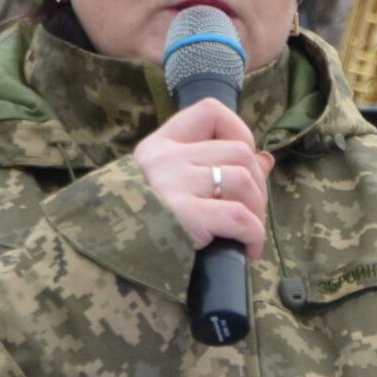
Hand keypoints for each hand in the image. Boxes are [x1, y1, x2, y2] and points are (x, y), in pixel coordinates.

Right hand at [133, 99, 272, 259]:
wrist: (111, 265)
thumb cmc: (147, 228)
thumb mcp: (177, 188)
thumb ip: (218, 167)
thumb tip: (266, 159)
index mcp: (160, 146)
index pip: (210, 112)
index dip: (239, 132)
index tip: (244, 164)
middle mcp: (164, 159)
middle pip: (238, 151)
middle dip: (258, 185)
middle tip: (252, 214)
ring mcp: (171, 185)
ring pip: (242, 179)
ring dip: (257, 210)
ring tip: (250, 234)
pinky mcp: (182, 216)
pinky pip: (238, 216)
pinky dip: (253, 233)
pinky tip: (249, 249)